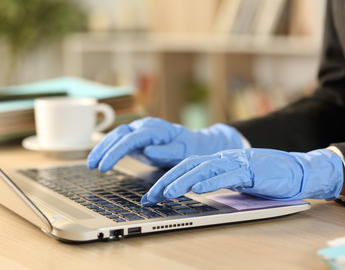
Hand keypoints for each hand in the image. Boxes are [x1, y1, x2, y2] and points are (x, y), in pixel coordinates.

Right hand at [87, 117, 244, 171]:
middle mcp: (145, 126)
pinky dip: (108, 148)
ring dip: (102, 148)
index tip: (104, 167)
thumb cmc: (189, 148)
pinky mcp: (137, 137)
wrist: (193, 143)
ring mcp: (140, 130)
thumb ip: (167, 151)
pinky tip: (99, 157)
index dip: (115, 153)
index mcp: (155, 129)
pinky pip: (120, 140)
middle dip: (103, 149)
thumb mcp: (183, 152)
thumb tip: (147, 150)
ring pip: (116, 136)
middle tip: (92, 166)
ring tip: (91, 164)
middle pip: (118, 135)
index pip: (129, 139)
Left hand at [141, 148, 343, 205]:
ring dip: (183, 181)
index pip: (186, 167)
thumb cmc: (263, 175)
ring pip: (204, 169)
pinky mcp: (250, 170)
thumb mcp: (234, 178)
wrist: (294, 169)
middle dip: (166, 181)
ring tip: (166, 193)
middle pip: (188, 166)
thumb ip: (216, 180)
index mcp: (217, 161)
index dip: (166, 179)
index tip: (151, 195)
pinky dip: (211, 182)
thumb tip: (195, 189)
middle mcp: (222, 159)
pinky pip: (227, 176)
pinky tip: (197, 190)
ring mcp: (235, 163)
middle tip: (150, 197)